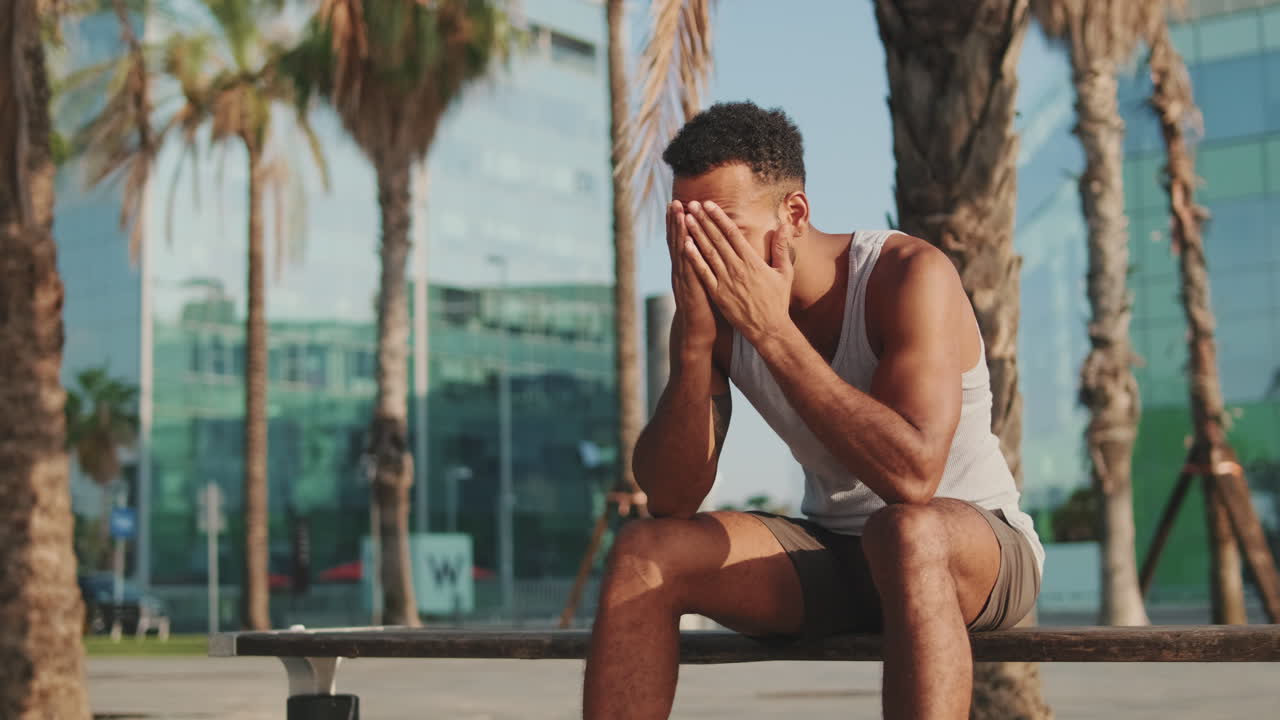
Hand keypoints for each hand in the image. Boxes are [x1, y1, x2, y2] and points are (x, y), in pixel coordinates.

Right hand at [667, 200, 716, 352]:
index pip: (682, 241)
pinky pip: (688, 268)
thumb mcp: (705, 282)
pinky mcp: (690, 289)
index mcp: (686, 268)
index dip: (680, 224)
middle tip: (675, 201)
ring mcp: (683, 279)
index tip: (681, 204)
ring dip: (678, 231)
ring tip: (677, 213)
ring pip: (679, 250)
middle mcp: (681, 271)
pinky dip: (685, 253)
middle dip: (676, 221)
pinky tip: (685, 239)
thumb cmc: (706, 308)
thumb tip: (713, 250)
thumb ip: (707, 265)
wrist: (698, 332)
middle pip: (677, 241)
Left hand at [683, 201, 795, 344]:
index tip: (708, 204)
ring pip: (708, 252)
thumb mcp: (784, 272)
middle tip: (692, 204)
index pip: (732, 233)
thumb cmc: (777, 300)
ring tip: (686, 218)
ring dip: (696, 234)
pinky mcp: (718, 294)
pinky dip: (694, 258)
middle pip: (717, 239)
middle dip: (704, 220)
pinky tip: (685, 245)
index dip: (719, 217)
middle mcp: (737, 268)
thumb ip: (781, 248)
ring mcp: (726, 281)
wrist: (768, 328)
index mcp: (752, 260)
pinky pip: (703, 273)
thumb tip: (785, 226)